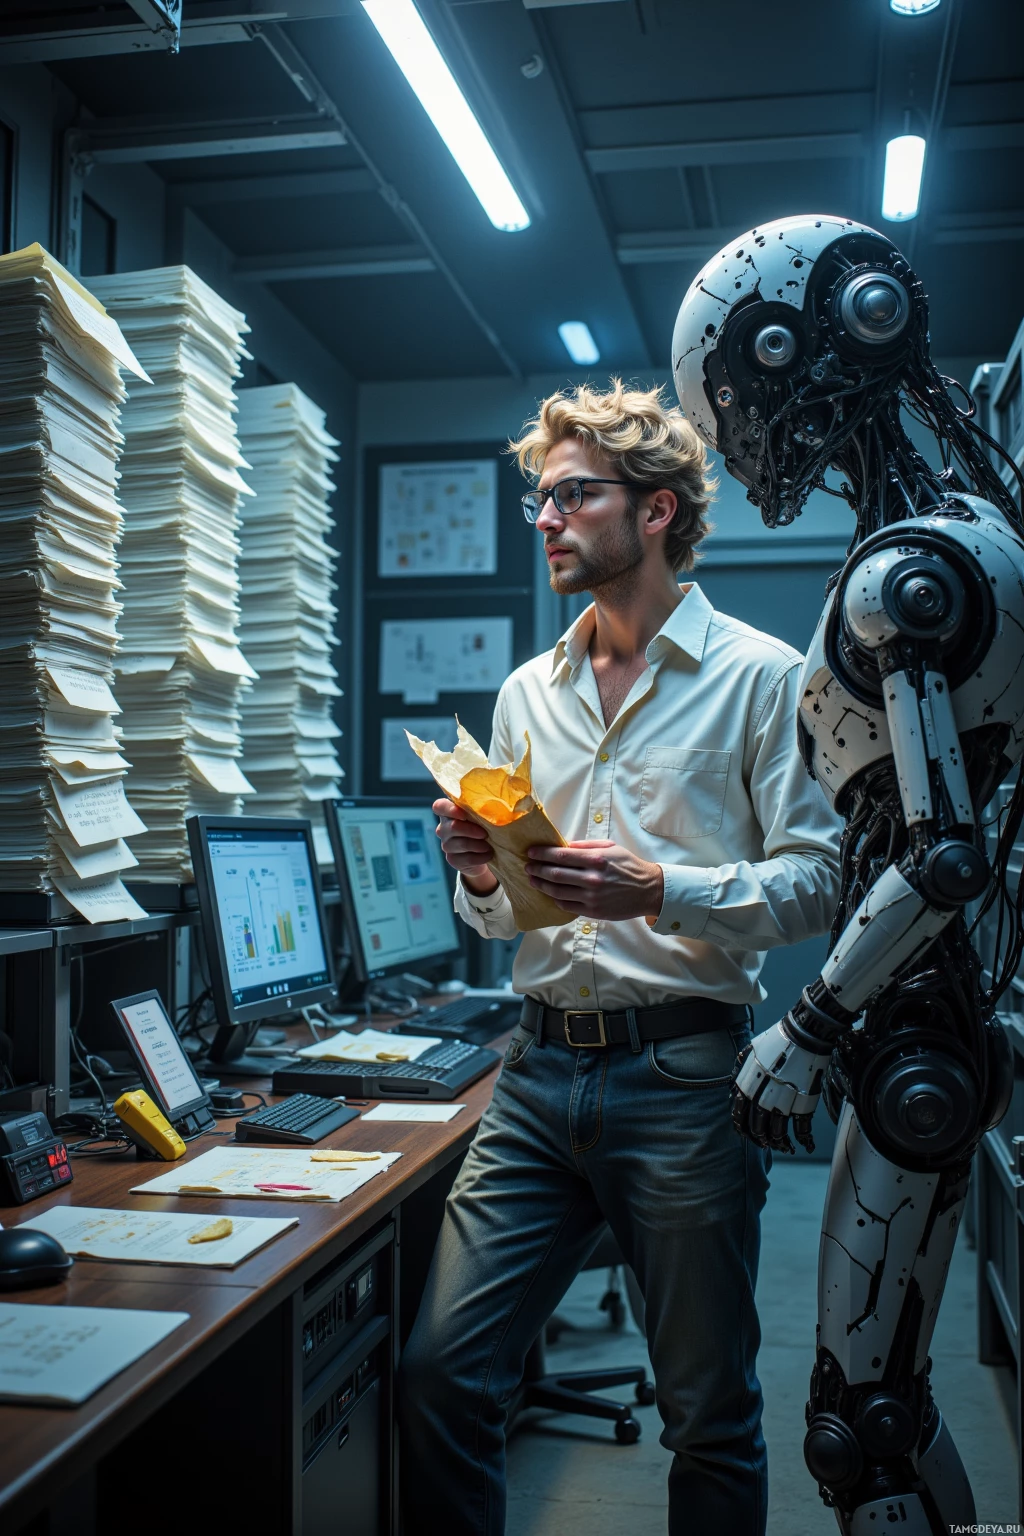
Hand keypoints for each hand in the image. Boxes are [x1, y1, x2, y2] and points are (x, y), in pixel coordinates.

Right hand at [433, 798, 497, 895]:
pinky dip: (480, 857)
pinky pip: (466, 858)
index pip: (439, 806)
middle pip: (453, 827)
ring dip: (478, 845)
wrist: (486, 851)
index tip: (463, 814)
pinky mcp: (452, 859)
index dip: (449, 809)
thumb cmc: (485, 827)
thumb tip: (496, 805)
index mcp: (449, 812)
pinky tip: (488, 855)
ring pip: (461, 844)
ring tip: (489, 846)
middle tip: (485, 833)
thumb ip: (483, 808)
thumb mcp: (484, 815)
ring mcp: (447, 844)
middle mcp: (444, 828)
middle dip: (472, 830)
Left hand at [524, 840, 663, 920]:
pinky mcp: (593, 911)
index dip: (542, 854)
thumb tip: (562, 845)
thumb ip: (585, 846)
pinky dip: (555, 899)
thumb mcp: (610, 848)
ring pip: (557, 892)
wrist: (648, 889)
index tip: (531, 852)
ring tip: (533, 880)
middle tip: (527, 866)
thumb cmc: (628, 866)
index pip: (560, 856)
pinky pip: (567, 906)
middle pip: (555, 874)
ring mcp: (591, 896)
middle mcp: (592, 878)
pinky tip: (549, 894)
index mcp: (596, 859)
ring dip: (541, 885)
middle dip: (537, 869)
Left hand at [730, 1017, 829, 1154]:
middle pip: (757, 1124)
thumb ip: (741, 1069)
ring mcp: (785, 1098)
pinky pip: (802, 1127)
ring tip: (782, 1146)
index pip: (739, 1111)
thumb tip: (735, 1087)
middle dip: (758, 1137)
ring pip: (777, 1130)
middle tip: (763, 1143)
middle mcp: (764, 1092)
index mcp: (750, 1081)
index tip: (744, 1133)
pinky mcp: (805, 1100)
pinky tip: (804, 1145)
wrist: (804, 1033)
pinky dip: (803, 1139)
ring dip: (778, 1142)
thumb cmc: (779, 1040)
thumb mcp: (751, 1050)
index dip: (741, 1125)